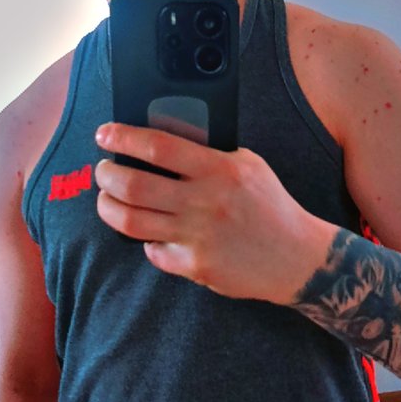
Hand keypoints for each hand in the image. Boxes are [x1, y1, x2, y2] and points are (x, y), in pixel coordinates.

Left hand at [94, 123, 337, 303]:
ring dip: (109, 207)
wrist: (296, 257)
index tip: (104, 134)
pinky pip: (153, 252)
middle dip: (107, 175)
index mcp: (219, 169)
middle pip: (133, 185)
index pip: (158, 146)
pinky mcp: (195, 266)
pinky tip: (151, 233)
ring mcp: (198, 237)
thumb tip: (161, 143)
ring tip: (108, 199)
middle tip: (104, 170)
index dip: (123, 138)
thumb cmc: (270, 205)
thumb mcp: (247, 165)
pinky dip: (146, 241)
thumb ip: (209, 153)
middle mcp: (205, 201)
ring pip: (131, 222)